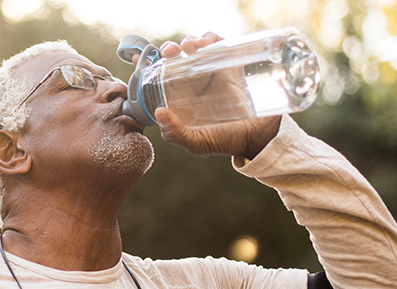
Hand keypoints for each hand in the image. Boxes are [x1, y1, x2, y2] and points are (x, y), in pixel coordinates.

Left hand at [135, 33, 280, 159]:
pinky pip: (216, 44)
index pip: (158, 76)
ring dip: (188, 41)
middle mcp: (192, 82)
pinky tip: (205, 44)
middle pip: (175, 57)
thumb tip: (159, 112)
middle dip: (168, 49)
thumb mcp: (196, 143)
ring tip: (189, 47)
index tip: (139, 57)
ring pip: (194, 47)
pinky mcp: (228, 64)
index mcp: (179, 97)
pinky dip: (209, 38)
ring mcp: (210, 72)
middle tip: (169, 52)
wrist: (257, 136)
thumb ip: (175, 134)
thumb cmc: (225, 140)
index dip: (147, 64)